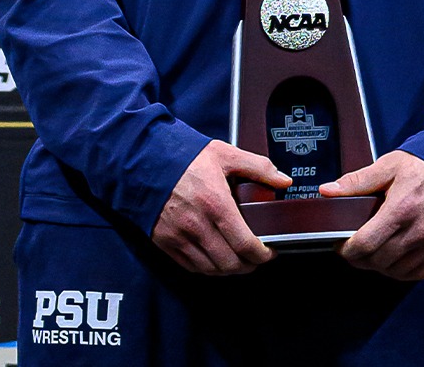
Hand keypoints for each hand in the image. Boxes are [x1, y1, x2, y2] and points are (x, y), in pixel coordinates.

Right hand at [151, 139, 289, 274]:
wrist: (140, 159)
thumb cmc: (181, 157)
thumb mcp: (223, 154)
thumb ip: (258, 167)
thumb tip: (283, 181)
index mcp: (215, 203)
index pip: (246, 245)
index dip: (263, 255)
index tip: (269, 251)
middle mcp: (197, 224)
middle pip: (231, 263)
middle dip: (249, 265)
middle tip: (255, 257)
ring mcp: (179, 235)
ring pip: (212, 269)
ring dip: (228, 269)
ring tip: (236, 260)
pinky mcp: (164, 240)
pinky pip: (190, 266)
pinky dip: (206, 268)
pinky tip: (213, 258)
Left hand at [323, 150, 423, 280]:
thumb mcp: (387, 167)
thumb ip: (356, 182)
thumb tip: (327, 190)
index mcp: (401, 209)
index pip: (366, 243)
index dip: (347, 250)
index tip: (340, 246)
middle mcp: (419, 230)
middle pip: (379, 260)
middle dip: (359, 259)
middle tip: (352, 251)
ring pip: (397, 270)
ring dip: (379, 267)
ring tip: (370, 256)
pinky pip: (419, 273)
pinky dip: (401, 272)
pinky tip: (392, 262)